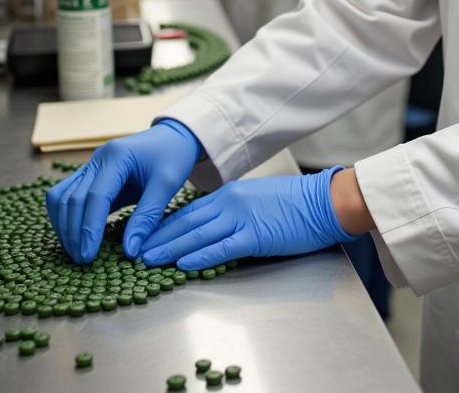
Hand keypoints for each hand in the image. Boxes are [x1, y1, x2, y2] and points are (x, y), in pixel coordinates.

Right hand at [45, 120, 202, 264]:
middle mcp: (98, 158)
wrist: (173, 136)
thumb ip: (147, 217)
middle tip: (82, 261)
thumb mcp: (168, 185)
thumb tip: (129, 252)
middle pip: (73, 199)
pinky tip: (73, 236)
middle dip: (74, 232)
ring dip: (64, 226)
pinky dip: (64, 216)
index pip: (95, 197)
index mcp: (117, 156)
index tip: (88, 256)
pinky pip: (65, 195)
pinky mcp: (89, 173)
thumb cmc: (173, 157)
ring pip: (61, 197)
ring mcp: (90, 164)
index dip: (89, 229)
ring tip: (76, 252)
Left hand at [138, 166, 356, 270]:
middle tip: (134, 251)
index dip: (164, 226)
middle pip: (185, 223)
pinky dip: (198, 256)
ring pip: (196, 235)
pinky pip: (220, 248)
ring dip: (169, 248)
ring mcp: (241, 218)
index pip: (188, 211)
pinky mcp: (254, 235)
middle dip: (157, 238)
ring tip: (147, 260)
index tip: (145, 236)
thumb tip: (212, 228)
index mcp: (230, 194)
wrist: (324, 201)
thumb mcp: (257, 200)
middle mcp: (230, 203)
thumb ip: (233, 211)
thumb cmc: (296, 203)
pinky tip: (181, 264)